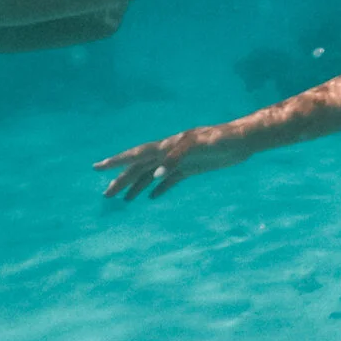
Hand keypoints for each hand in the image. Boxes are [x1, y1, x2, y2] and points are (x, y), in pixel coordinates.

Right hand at [95, 125, 249, 199]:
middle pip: (140, 167)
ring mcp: (180, 161)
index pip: (137, 154)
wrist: (244, 140)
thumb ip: (176, 158)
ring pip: (151, 174)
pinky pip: (170, 180)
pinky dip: (158, 189)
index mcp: (167, 145)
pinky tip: (151, 198)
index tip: (97, 167)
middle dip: (122, 180)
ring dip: (137, 186)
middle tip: (105, 195)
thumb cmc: (223, 139)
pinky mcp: (192, 168)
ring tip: (122, 200)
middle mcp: (170, 153)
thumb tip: (156, 175)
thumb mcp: (200, 146)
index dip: (117, 161)